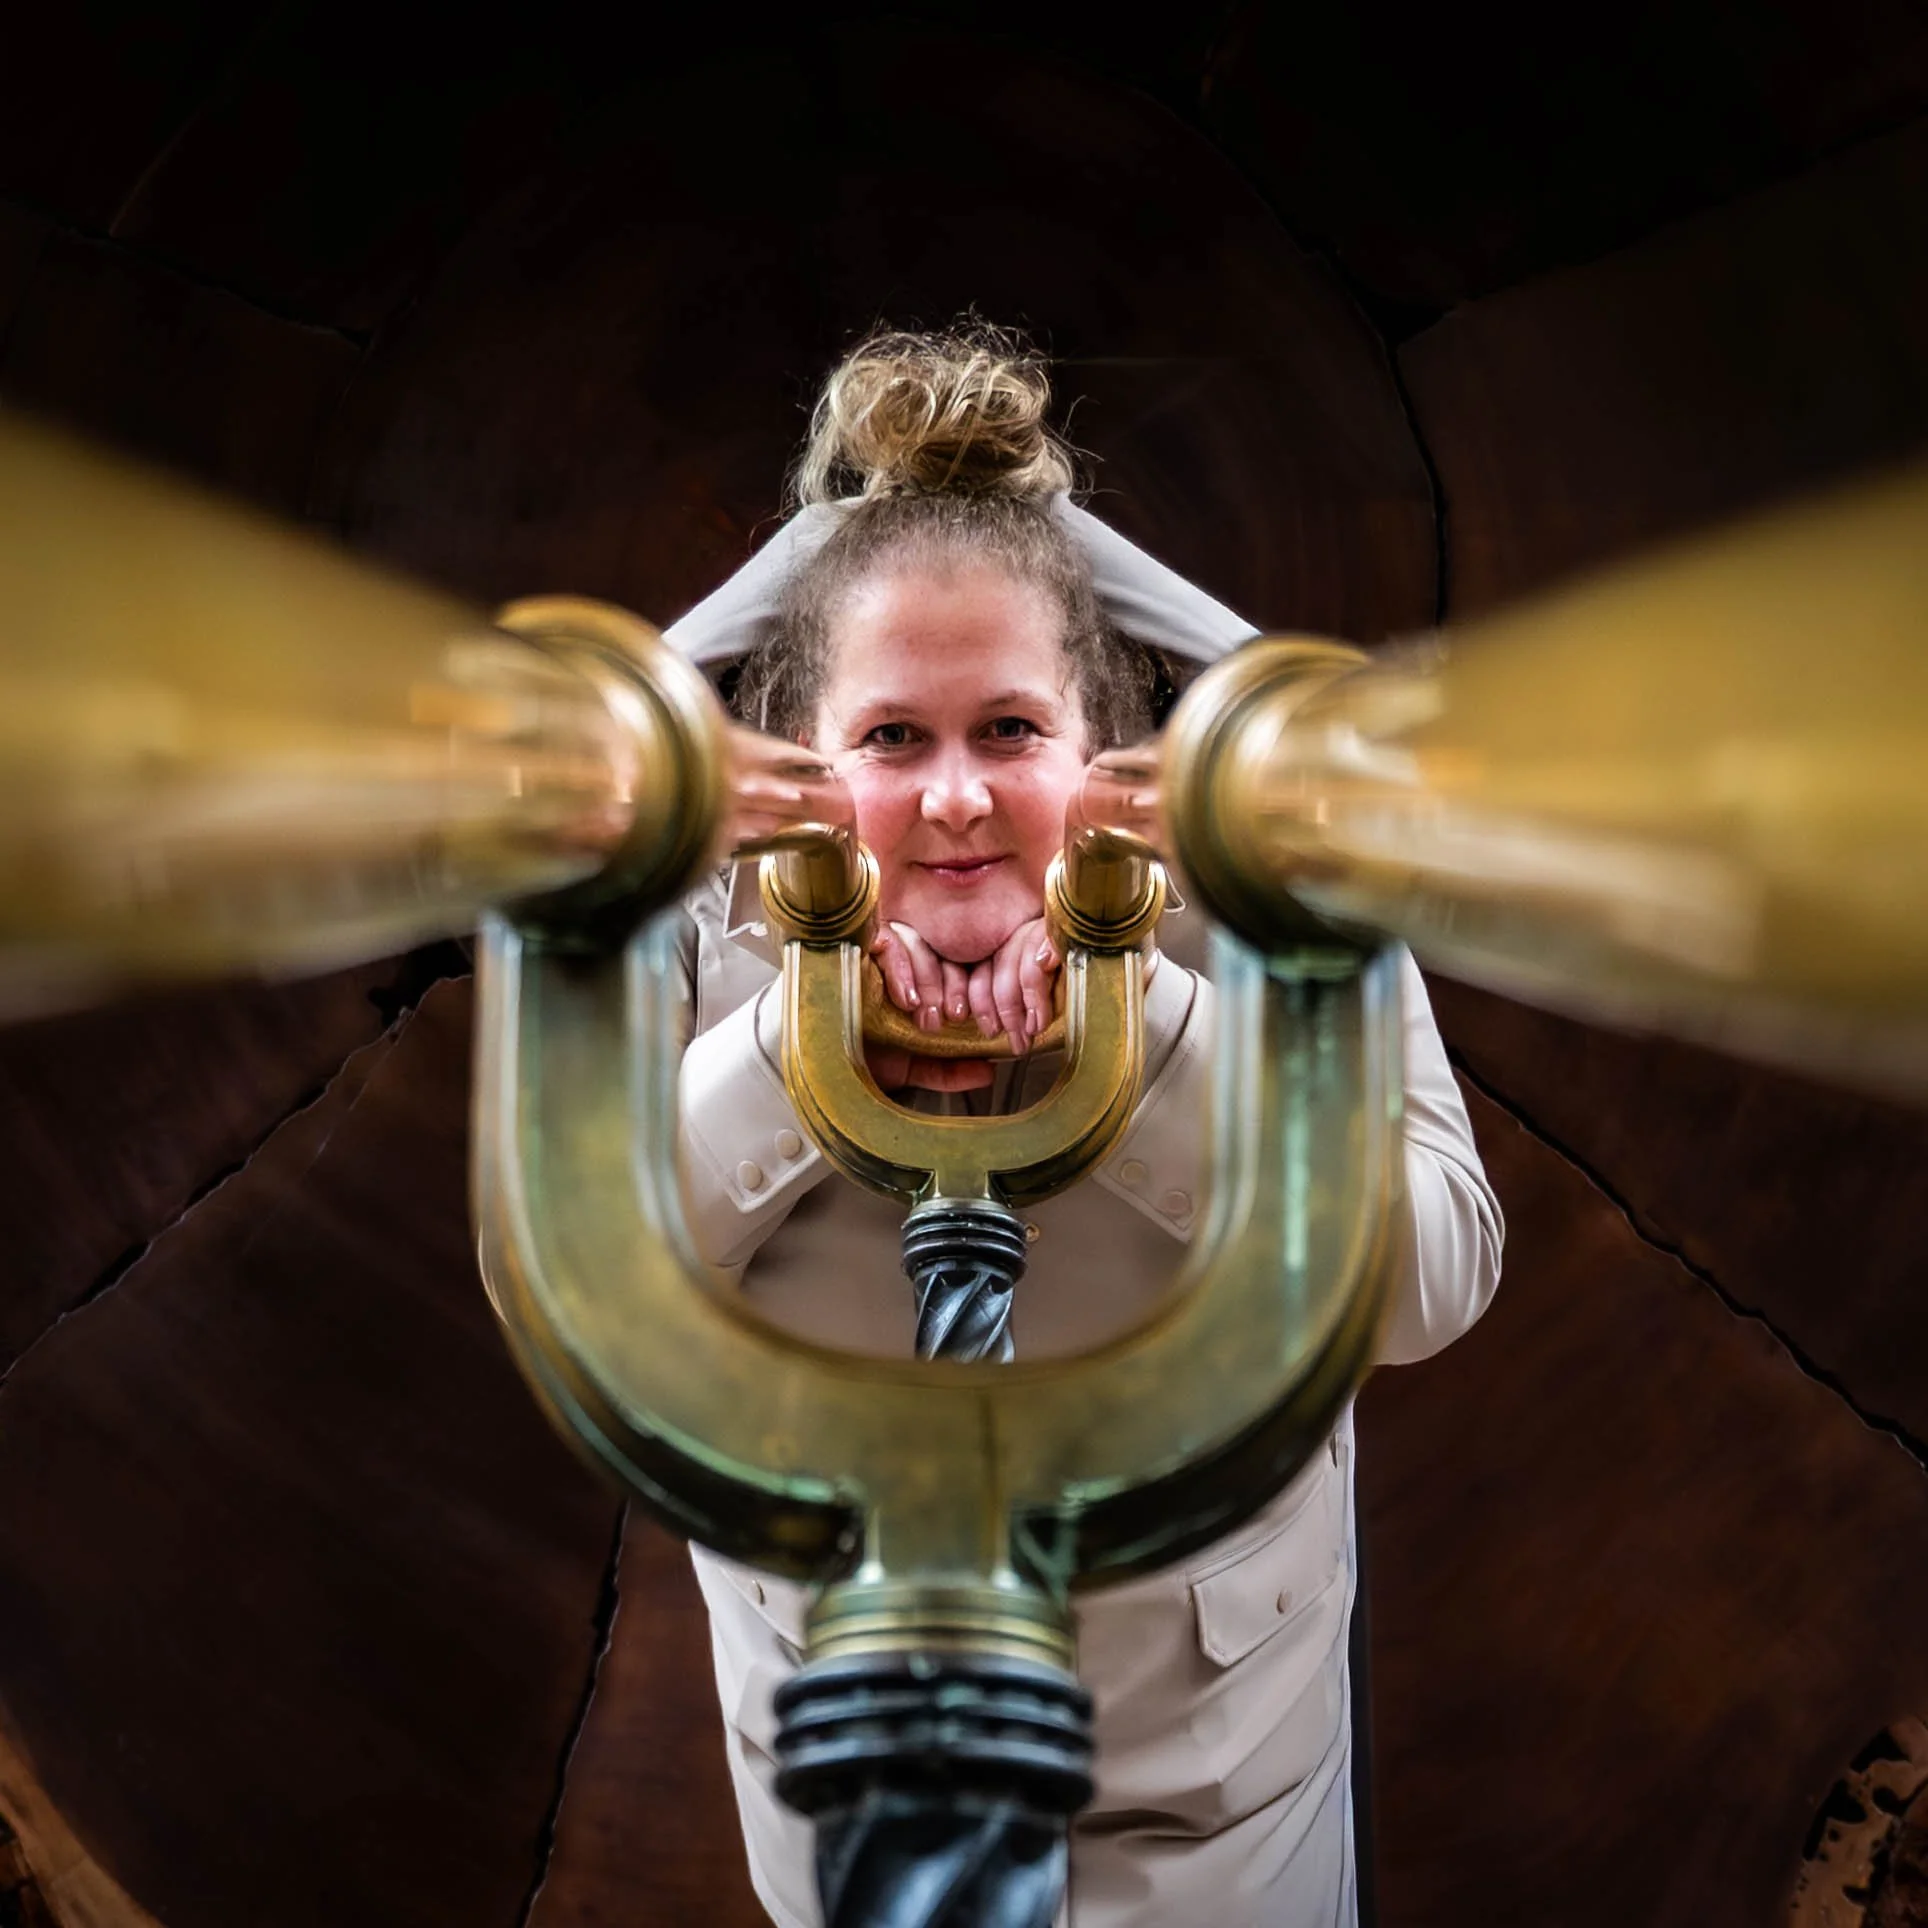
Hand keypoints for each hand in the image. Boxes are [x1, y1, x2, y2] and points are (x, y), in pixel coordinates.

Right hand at [866, 918, 1064, 1092]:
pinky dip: (900, 969)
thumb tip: (988, 1072)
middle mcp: (902, 968)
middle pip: (940, 954)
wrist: (820, 1067)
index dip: (972, 990)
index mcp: (920, 988)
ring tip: (928, 1015)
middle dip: (951, 987)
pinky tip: (906, 999)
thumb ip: (948, 1070)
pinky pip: (888, 943)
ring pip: (918, 944)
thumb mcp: (913, 1071)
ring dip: (928, 979)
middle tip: (952, 1018)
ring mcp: (878, 958)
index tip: (975, 1020)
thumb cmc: (862, 1064)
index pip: (957, 970)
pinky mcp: (856, 952)